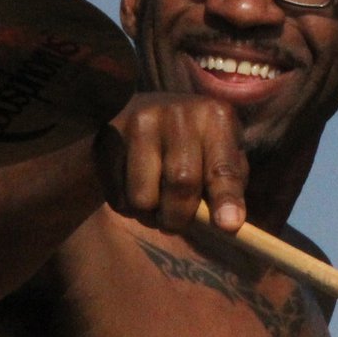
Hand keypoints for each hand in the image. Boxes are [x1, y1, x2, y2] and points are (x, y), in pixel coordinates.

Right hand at [92, 92, 248, 235]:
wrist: (144, 110)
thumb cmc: (196, 144)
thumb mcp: (222, 154)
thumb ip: (228, 187)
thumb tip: (227, 224)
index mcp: (214, 116)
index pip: (222, 168)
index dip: (225, 199)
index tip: (228, 226)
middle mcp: (177, 113)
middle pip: (181, 184)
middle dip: (180, 217)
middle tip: (177, 222)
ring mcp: (139, 121)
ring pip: (143, 198)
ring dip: (150, 216)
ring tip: (155, 204)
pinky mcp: (109, 137)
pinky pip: (118, 197)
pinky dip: (128, 208)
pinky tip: (134, 190)